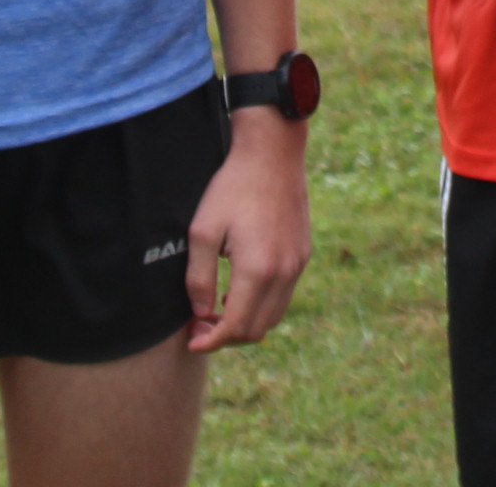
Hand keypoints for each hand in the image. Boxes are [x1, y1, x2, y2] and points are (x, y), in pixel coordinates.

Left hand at [186, 110, 310, 350]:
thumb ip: (199, 278)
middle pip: (256, 330)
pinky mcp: (303, 254)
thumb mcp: (203, 231)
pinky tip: (241, 289)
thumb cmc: (233, 188)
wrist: (273, 153)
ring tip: (219, 310)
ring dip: (246, 323)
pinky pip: (284, 296)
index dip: (211, 341)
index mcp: (257, 270)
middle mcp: (283, 273)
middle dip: (226, 337)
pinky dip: (262, 305)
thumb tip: (200, 313)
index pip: (235, 327)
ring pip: (273, 316)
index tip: (192, 340)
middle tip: (200, 325)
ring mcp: (297, 264)